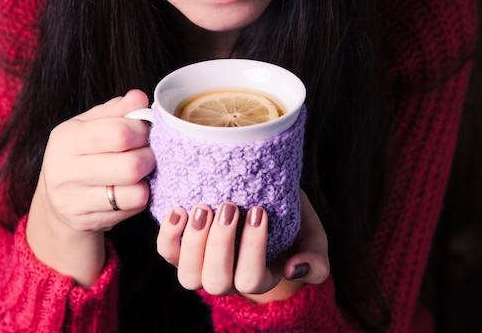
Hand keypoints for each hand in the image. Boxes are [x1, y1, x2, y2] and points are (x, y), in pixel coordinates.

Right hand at [26, 89, 154, 285]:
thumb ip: (117, 110)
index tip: (145, 132)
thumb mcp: (91, 125)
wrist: (57, 201)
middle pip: (132, 165)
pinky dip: (139, 197)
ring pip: (136, 192)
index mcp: (66, 138)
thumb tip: (140, 98)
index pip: (118, 133)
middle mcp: (64, 170)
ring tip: (140, 172)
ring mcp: (73, 200)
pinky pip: (132, 209)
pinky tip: (129, 189)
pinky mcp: (86, 221)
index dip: (142, 131)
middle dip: (150, 157)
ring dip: (147, 180)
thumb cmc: (81, 154)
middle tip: (148, 153)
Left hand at [156, 190, 329, 301]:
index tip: (259, 210)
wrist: (263, 200)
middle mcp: (227, 279)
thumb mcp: (312, 239)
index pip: (251, 279)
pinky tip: (180, 208)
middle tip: (230, 205)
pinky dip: (168, 234)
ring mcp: (202, 266)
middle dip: (221, 243)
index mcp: (259, 278)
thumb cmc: (290, 221)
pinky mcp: (181, 250)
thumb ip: (315, 261)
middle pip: (216, 281)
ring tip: (204, 207)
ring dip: (194, 242)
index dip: (253, 248)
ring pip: (188, 276)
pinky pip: (167, 252)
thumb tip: (292, 269)